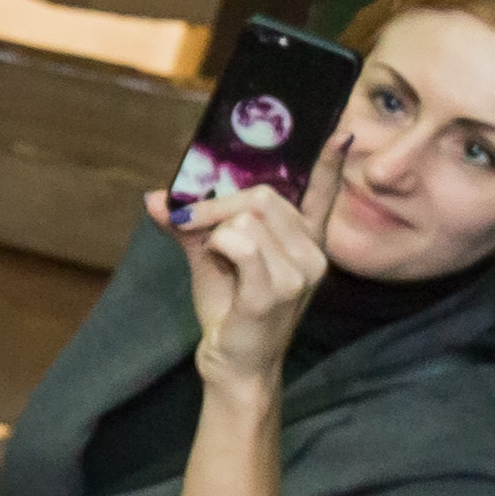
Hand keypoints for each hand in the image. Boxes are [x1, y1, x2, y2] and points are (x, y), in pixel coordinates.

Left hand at [161, 176, 330, 390]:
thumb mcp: (211, 257)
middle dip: (216, 205)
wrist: (233, 363)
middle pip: (262, 196)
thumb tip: (154, 198)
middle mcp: (312, 253)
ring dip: (213, 232)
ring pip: (246, 218)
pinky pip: (238, 244)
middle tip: (189, 222)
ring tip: (216, 260)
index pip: (324, 194)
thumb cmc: (230, 308)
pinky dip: (216, 247)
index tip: (340, 132)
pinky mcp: (277, 290)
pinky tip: (219, 266)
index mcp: (305, 240)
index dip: (330, 163)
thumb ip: (191, 225)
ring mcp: (300, 272)